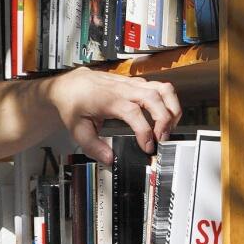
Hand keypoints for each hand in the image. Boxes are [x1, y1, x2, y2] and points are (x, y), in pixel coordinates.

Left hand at [43, 67, 182, 164]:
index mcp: (110, 100)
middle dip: (164, 120)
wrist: (71, 84)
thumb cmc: (75, 105)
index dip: (144, 132)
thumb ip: (93, 147)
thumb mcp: (78, 129)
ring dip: (172, 108)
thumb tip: (110, 159)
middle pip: (154, 98)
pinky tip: (164, 117)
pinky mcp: (137, 83)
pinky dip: (168, 102)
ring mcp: (133, 84)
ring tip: (169, 127)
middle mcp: (124, 89)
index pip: (134, 113)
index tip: (146, 148)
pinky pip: (161, 87)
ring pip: (163, 88)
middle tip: (161, 140)